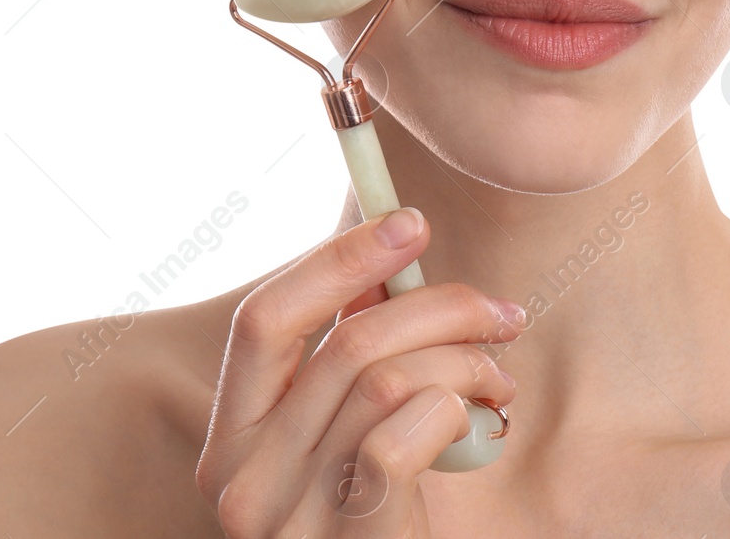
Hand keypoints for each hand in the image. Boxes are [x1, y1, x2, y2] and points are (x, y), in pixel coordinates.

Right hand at [196, 207, 525, 536]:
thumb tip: (383, 263)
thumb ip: (343, 362)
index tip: (409, 220)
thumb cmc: (372, 527)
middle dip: (439, 305)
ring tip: (498, 378)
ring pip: (387, 379)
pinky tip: (482, 423)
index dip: (337, 259)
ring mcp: (289, 524)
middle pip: (345, 340)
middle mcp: (239, 484)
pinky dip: (453, 408)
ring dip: (465, 360)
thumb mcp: (339, 441)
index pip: (262, 319)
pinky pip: (399, 434)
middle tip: (500, 311)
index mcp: (230, 442)